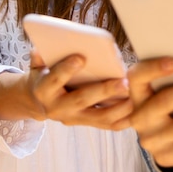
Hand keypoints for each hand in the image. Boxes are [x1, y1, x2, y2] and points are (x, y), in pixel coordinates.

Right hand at [0, 50, 132, 130]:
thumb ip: (40, 56)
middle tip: (123, 82)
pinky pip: (105, 125)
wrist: (37, 103)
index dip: (66, 69)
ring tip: (135, 96)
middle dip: (104, 91)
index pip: (54, 79)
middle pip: (82, 100)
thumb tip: (43, 46)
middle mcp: (58, 107)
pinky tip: (135, 112)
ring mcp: (73, 118)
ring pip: (98, 117)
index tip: (81, 58)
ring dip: (118, 108)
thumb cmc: (42, 76)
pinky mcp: (85, 123)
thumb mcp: (36, 65)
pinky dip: (122, 120)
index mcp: (44, 90)